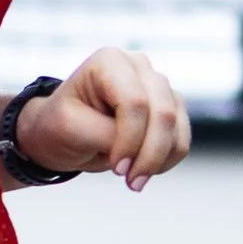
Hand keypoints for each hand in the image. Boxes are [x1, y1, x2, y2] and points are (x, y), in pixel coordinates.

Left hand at [14, 48, 190, 188]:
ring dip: (159, 160)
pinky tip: (143, 170)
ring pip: (176, 126)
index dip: (130, 140)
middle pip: (163, 113)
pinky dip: (166, 160)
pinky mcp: (170, 107)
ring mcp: (157, 85)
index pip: (134, 102)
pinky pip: (181, 139)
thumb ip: (108, 134)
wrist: (64, 133)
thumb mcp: (72, 129)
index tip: (117, 168)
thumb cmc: (61, 125)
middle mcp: (138, 66)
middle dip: (149, 154)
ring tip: (134, 180)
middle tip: (131, 182)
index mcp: (109, 61)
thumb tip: (142, 147)